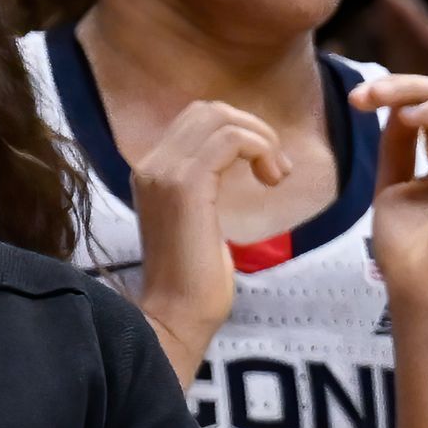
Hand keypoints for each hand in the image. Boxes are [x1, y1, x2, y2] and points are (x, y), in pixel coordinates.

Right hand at [131, 99, 286, 377]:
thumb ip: (207, 183)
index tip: (263, 167)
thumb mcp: (200, 219)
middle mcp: (150, 165)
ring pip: (221, 119)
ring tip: (276, 176)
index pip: (197, 120)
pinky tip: (272, 180)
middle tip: (274, 169)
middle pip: (208, 110)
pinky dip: (260, 149)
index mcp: (151, 171)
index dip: (239, 131)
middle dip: (252, 129)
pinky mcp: (186, 185)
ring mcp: (164, 172)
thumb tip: (238, 156)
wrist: (176, 317)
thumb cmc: (194, 280)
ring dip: (261, 139)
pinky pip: (231, 140)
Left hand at [359, 72, 427, 340]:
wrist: (421, 295)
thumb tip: (394, 108)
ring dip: (416, 93)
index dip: (393, 95)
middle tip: (363, 94)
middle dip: (402, 86)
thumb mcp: (390, 187)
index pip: (427, 107)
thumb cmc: (406, 253)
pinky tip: (409, 117)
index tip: (355, 99)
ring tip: (381, 99)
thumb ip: (396, 147)